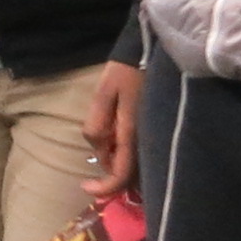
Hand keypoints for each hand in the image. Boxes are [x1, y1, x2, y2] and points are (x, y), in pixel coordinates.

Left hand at [82, 59, 142, 204]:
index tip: (85, 186)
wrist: (150, 51)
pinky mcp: (155, 130)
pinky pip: (139, 151)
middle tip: (98, 141)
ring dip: (116, 157)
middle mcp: (148, 141)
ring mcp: (154, 137)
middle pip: (128, 174)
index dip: (103, 188)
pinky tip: (116, 127)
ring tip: (107, 125)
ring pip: (134, 164)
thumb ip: (97, 125)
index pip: (121, 176)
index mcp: (133, 135)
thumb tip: (100, 152)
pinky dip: (124, 149)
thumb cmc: (124, 71)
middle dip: (108, 168)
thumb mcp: (102, 94)